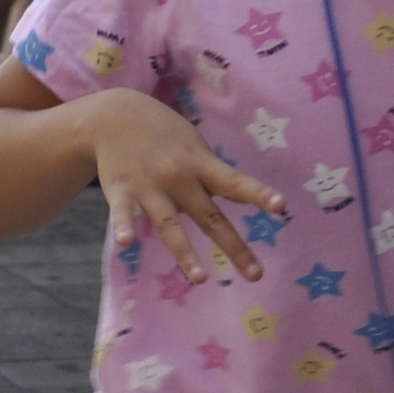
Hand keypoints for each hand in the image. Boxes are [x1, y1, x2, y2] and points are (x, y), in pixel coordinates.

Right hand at [82, 91, 282, 286]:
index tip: (281, 206)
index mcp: (200, 164)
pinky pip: (123, 213)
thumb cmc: (162, 132)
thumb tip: (240, 193)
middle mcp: (179, 178)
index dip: (258, 194)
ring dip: (185, 253)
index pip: (234, 182)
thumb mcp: (194, 144)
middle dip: (234, 247)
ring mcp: (149, 186)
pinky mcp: (120, 190)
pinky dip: (124, 227)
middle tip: (256, 276)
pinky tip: (126, 243)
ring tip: (201, 278)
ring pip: (170, 225)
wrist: (113, 114)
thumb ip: (213, 171)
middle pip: (210, 218)